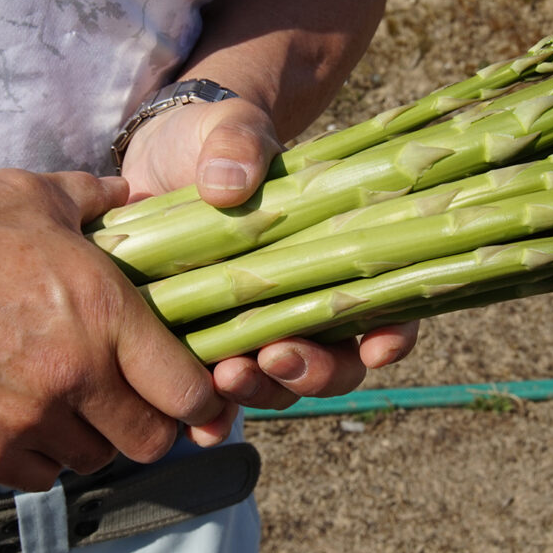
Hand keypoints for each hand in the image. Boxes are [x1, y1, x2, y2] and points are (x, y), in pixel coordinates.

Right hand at [0, 170, 228, 490]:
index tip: (196, 396)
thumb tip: (130, 192)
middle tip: (135, 404)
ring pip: (95, 459)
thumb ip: (96, 198)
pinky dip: (42, 457)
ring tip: (74, 405)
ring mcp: (26, 417)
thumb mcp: (32, 197)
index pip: (188, 390)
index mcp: (106, 313)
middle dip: (152, 426)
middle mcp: (77, 374)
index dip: (202, 400)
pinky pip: (39, 476)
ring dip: (94, 438)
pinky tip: (27, 420)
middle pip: (151, 440)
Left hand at [120, 97, 417, 414]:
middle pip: (339, 364)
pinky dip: (214, 413)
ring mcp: (260, 328)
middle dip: (315, 373)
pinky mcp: (209, 344)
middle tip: (275, 358)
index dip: (393, 336)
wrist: (160, 158)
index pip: (388, 307)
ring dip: (263, 392)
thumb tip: (227, 185)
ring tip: (225, 376)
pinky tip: (194, 425)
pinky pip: (222, 391)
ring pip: (284, 385)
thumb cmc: (215, 141)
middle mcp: (309, 303)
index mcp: (339, 255)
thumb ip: (238, 144)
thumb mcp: (232, 128)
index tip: (376, 347)